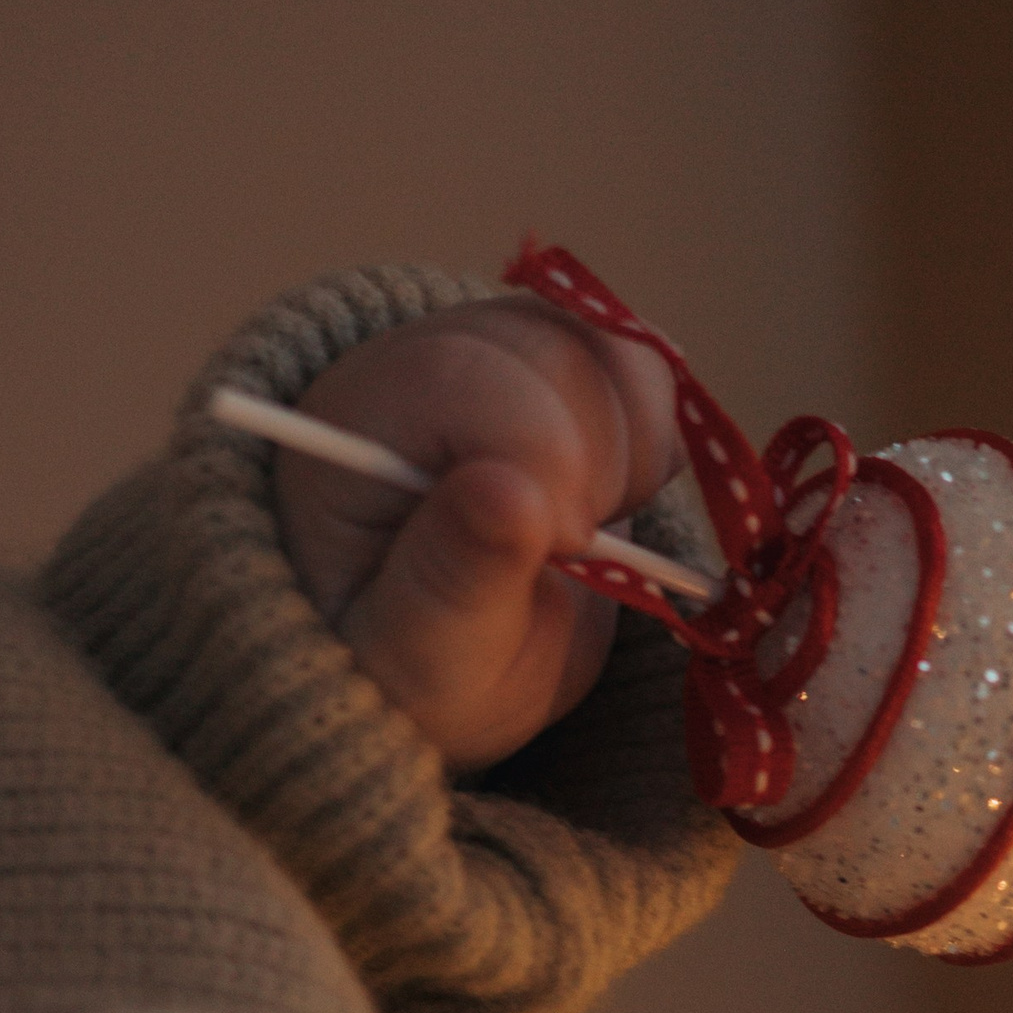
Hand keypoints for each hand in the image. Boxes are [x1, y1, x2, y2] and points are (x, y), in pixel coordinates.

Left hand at [271, 299, 681, 771]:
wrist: (448, 653)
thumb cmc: (416, 662)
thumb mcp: (418, 655)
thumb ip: (458, 579)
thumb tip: (515, 495)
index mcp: (359, 426)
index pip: (467, 375)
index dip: (544, 457)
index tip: (560, 550)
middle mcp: (419, 361)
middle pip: (552, 350)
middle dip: (593, 464)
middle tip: (568, 551)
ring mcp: (495, 353)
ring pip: (611, 352)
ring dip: (630, 459)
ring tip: (584, 533)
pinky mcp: (562, 369)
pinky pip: (643, 370)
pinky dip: (654, 442)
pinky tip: (611, 501)